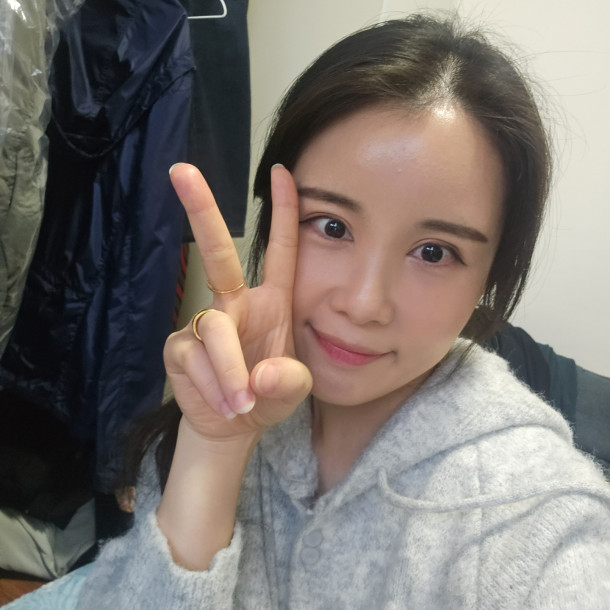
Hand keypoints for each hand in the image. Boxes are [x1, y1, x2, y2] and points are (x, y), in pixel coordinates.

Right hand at [164, 163, 311, 442]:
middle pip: (217, 252)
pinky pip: (195, 360)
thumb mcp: (294, 388)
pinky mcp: (179, 347)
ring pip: (214, 331)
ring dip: (229, 372)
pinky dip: (214, 386)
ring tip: (242, 403)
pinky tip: (226, 404)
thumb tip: (260, 376)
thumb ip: (289, 381)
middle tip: (181, 170)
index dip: (283, 213)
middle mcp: (236, 302)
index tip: (281, 171)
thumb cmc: (269, 394)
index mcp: (272, 301)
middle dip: (202, 211)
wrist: (234, 426)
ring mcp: (205, 322)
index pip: (279, 251)